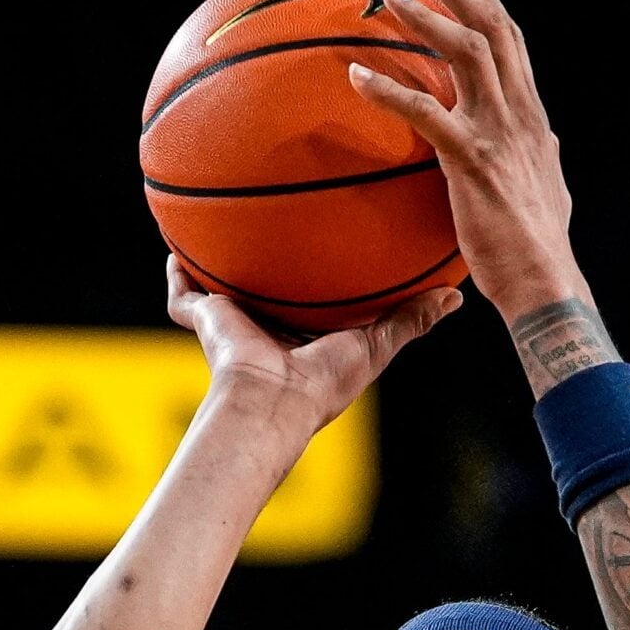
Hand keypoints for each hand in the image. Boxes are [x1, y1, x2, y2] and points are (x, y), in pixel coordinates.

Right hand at [165, 256, 459, 432]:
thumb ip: (411, 319)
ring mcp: (234, 325)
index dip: (319, 281)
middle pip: (266, 293)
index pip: (311, 303)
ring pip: (222, 290)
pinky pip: (184, 294)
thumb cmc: (324, 384)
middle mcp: (267, 329)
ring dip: (219, 264)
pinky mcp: (206, 320)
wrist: (271, 401)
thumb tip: (455, 295)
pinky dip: (177, 274)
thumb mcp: (377, 344)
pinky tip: (174, 248)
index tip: (330, 250)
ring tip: (218, 228)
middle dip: (268, 268)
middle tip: (276, 231)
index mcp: (304, 337)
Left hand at [347, 0, 589, 315]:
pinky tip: (356, 76)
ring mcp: (498, 133)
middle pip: (490, 30)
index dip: (490, 0)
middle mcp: (519, 114)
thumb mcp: (542, 189)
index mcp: (531, 118)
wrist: (545, 283)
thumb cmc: (534, 250)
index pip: (512, 43)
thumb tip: (535, 148)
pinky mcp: (472, 160)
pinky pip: (425, 112)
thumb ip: (534, 158)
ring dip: (425, 19)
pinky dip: (389, 90)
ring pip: (465, 54)